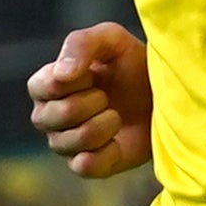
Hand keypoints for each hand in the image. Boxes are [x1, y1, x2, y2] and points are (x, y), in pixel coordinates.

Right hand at [29, 24, 152, 181]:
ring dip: (102, 126)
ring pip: (68, 142)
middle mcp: (49, 116)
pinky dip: (105, 152)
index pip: (39, 88)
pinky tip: (117, 140)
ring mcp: (66, 144)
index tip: (94, 74)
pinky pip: (84, 166)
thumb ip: (81, 44)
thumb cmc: (132, 63)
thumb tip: (62, 75)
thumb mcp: (110, 39)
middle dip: (89, 103)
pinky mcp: (89, 166)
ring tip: (117, 116)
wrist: (165, 95)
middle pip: (51, 117)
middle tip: (109, 96)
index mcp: (47, 84)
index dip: (70, 82)